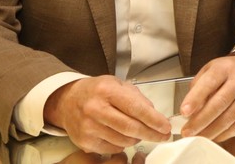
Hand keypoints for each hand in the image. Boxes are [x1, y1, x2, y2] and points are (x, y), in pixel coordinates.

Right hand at [43, 75, 170, 153]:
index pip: (136, 108)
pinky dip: (122, 144)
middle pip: (131, 128)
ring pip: (123, 140)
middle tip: (163, 135)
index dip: (154, 120)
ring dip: (137, 138)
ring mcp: (88, 127)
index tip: (166, 126)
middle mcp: (95, 109)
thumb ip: (138, 98)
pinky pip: (112, 148)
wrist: (67, 101)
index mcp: (107, 91)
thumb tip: (155, 115)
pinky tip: (121, 135)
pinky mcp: (84, 142)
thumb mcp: (118, 85)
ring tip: (138, 131)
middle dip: (151, 133)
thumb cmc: (96, 91)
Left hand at [179, 55, 234, 141]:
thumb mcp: (207, 72)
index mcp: (224, 69)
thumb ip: (197, 90)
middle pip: (219, 104)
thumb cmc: (224, 73)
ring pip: (228, 118)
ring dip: (210, 131)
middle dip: (200, 121)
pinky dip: (223, 134)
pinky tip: (212, 136)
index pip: (209, 83)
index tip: (184, 112)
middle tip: (187, 132)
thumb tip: (190, 113)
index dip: (195, 98)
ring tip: (196, 137)